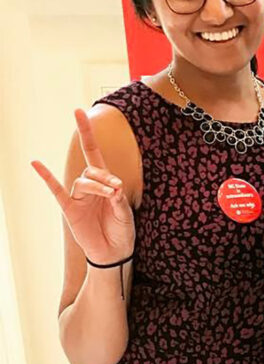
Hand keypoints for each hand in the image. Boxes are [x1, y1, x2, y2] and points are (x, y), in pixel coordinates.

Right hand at [32, 109, 134, 264]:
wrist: (115, 252)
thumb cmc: (123, 230)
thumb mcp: (127, 212)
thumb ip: (119, 199)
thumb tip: (113, 186)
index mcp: (106, 181)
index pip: (94, 152)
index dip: (87, 133)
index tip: (80, 111)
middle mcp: (90, 186)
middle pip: (92, 169)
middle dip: (104, 175)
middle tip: (115, 186)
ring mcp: (79, 197)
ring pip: (83, 181)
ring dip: (97, 185)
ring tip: (110, 194)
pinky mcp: (70, 210)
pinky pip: (56, 192)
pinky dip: (46, 178)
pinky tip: (36, 164)